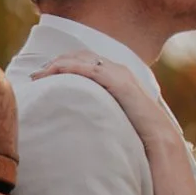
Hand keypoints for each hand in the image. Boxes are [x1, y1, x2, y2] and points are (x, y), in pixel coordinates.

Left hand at [38, 54, 173, 147]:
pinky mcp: (118, 81)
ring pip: (81, 59)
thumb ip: (102, 111)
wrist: (159, 138)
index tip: (45, 76)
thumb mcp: (115, 116)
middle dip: (55, 63)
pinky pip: (88, 69)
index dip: (63, 65)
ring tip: (39, 76)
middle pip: (79, 56)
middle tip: (36, 76)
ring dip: (57, 65)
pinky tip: (53, 73)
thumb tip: (84, 120)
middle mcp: (117, 69)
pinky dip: (69, 68)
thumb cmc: (139, 133)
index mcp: (117, 75)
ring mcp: (118, 73)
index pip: (85, 61)